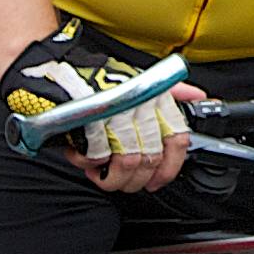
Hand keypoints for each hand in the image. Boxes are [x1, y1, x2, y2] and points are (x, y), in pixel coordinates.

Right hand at [0, 24, 190, 190]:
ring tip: (102, 174)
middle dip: (135, 179)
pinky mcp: (90, 123)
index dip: (169, 168)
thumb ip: (170, 90)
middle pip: (149, 157)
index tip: (157, 181)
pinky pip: (98, 157)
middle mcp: (138, 104)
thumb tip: (198, 96)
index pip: (177, 138)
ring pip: (127, 163)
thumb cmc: (94, 78)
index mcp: (153, 94)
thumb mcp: (136, 78)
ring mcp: (114, 114)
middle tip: (122, 182)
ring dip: (113, 178)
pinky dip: (89, 164)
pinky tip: (84, 159)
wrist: (55, 71)